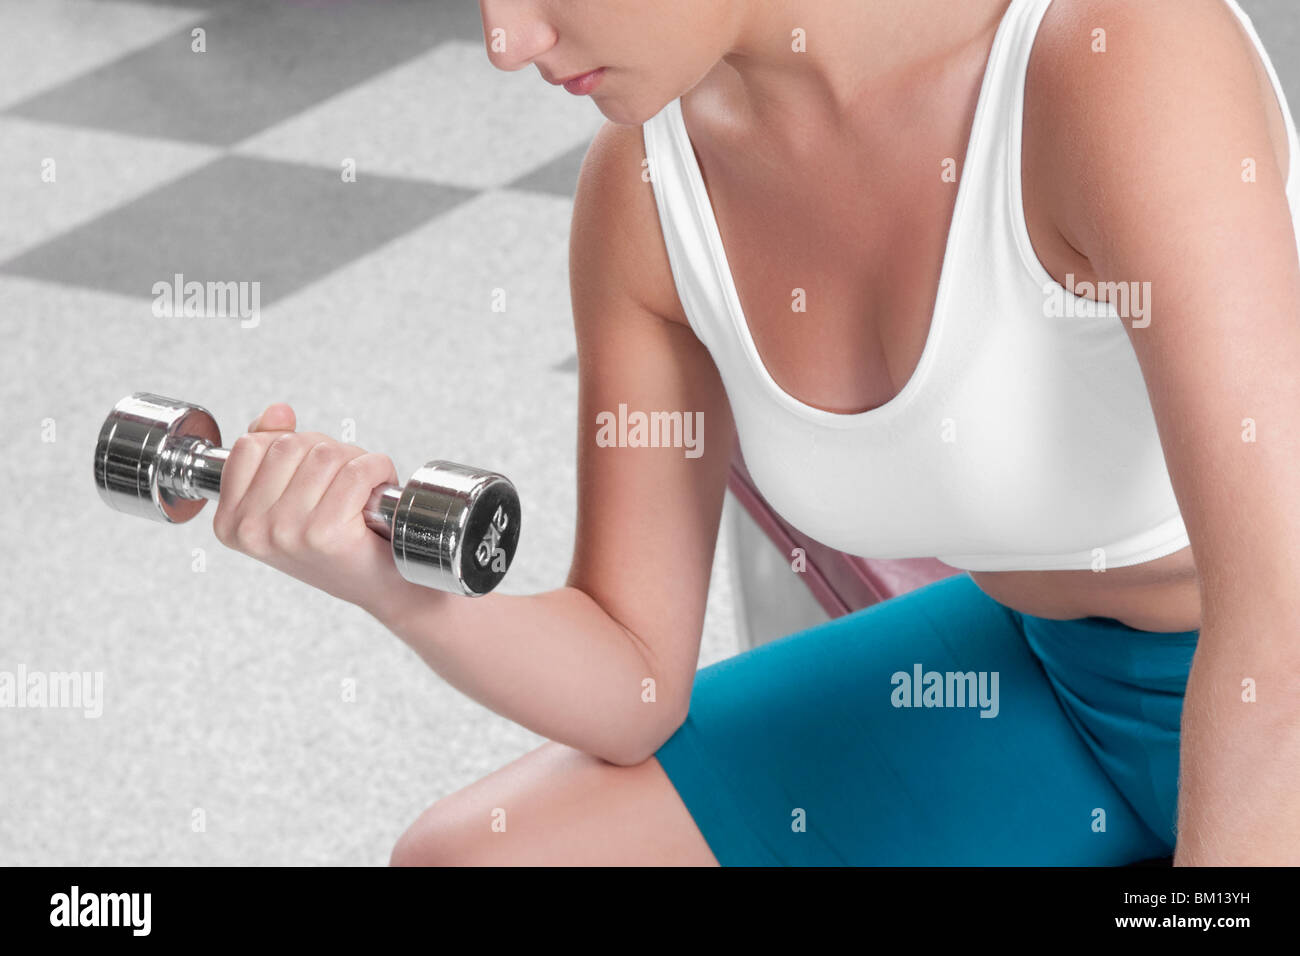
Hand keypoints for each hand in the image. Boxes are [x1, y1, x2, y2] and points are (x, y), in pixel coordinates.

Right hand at [211, 402, 414, 613]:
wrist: (383, 585)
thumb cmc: (338, 542)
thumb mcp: (289, 499)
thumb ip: (270, 450)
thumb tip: (277, 413)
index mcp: (230, 522)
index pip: (251, 445)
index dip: (290, 445)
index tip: (311, 474)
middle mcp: (251, 530)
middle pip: (291, 444)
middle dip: (327, 451)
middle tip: (344, 482)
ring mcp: (286, 532)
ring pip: (325, 454)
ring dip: (354, 460)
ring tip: (360, 489)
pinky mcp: (325, 533)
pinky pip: (356, 470)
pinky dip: (377, 469)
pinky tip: (379, 489)